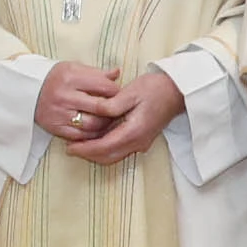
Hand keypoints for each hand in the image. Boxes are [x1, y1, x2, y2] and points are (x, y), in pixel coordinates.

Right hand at [35, 61, 128, 145]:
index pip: (105, 86)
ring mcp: (60, 114)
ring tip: (108, 119)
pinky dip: (93, 134)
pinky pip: (81, 136)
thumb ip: (96, 73)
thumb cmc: (55, 78)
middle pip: (101, 107)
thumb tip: (117, 73)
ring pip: (93, 124)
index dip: (117, 91)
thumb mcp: (74, 68)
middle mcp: (65, 96)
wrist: (26, 91)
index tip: (118, 93)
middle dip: (115, 110)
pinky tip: (97, 129)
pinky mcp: (56, 128)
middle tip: (118, 110)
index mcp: (71, 77)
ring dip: (106, 124)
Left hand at [64, 70, 186, 166]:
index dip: (85, 149)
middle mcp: (138, 142)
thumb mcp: (131, 92)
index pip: (104, 147)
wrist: (177, 91)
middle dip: (87, 154)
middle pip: (107, 157)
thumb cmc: (155, 88)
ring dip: (95, 153)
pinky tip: (94, 139)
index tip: (69, 147)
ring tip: (79, 144)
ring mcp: (141, 143)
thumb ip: (111, 105)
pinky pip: (119, 150)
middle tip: (70, 148)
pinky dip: (104, 149)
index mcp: (134, 131)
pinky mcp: (141, 139)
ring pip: (113, 156)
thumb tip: (97, 113)